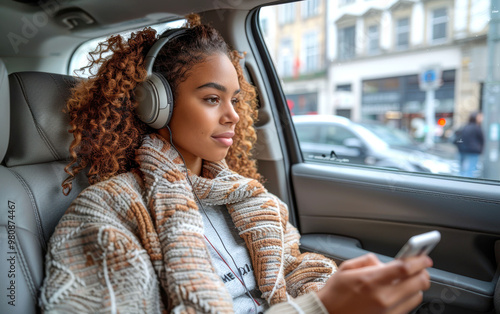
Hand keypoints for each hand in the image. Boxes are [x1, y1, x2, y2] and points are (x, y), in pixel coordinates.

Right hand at [317, 253, 431, 313]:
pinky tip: (399, 293)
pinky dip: (408, 298)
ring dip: (415, 286)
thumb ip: (367, 261)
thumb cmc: (335, 293)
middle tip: (419, 268)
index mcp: (371, 280)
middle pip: (418, 283)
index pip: (404, 268)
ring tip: (407, 281)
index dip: (418, 261)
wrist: (329, 313)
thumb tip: (383, 263)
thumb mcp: (346, 268)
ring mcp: (387, 310)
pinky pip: (408, 307)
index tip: (423, 257)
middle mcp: (382, 297)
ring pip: (417, 296)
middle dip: (422, 273)